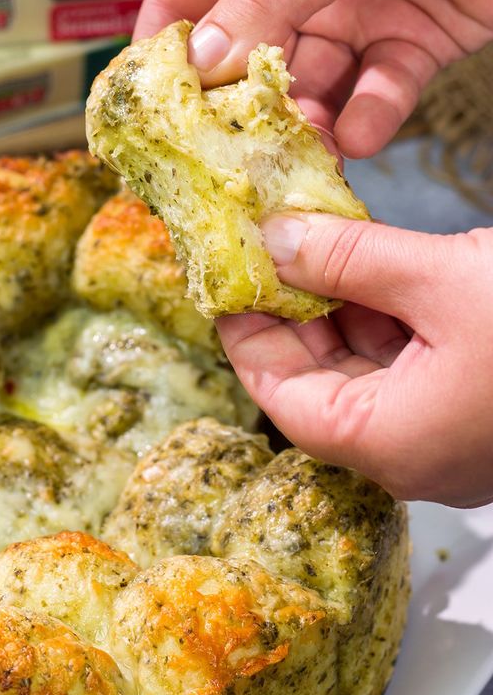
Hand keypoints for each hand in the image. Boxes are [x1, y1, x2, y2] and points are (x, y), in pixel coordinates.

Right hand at [135, 0, 492, 157]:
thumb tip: (201, 57)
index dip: (164, 46)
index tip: (146, 106)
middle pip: (246, 50)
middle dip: (238, 103)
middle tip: (226, 153)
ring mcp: (352, 7)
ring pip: (309, 83)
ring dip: (304, 122)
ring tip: (299, 155)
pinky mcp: (406, 40)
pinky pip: (373, 92)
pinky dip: (366, 118)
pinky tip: (359, 135)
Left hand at [217, 215, 492, 506]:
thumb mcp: (440, 279)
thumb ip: (348, 257)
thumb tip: (274, 240)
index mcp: (389, 446)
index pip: (280, 396)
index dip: (245, 334)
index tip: (226, 282)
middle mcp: (413, 455)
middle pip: (320, 383)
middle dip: (293, 310)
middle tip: (268, 250)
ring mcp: (447, 436)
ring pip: (368, 370)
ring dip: (342, 307)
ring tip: (318, 242)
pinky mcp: (475, 409)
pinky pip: (411, 367)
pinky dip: (387, 316)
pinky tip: (374, 263)